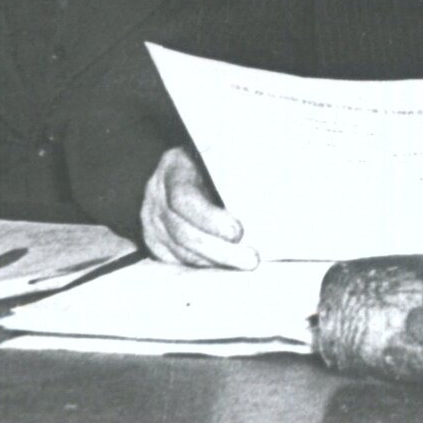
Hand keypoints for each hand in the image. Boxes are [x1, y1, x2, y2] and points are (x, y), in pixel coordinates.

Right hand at [140, 145, 259, 269]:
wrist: (174, 168)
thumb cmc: (206, 160)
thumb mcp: (215, 155)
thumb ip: (234, 171)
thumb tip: (271, 191)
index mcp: (173, 170)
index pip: (184, 199)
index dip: (210, 219)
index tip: (238, 232)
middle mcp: (156, 199)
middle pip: (184, 232)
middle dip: (219, 250)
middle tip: (251, 259)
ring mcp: (152, 223)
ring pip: (181, 251)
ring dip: (215, 262)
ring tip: (244, 265)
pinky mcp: (155, 242)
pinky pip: (177, 260)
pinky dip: (203, 265)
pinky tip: (226, 267)